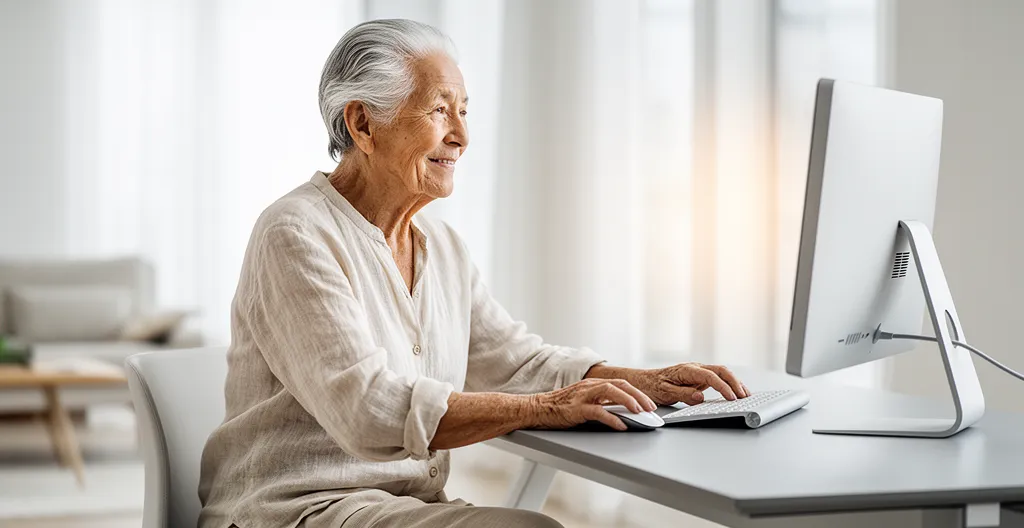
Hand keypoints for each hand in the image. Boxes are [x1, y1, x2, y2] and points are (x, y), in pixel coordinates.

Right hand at [531, 378, 657, 430]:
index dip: (637, 393)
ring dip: (629, 401)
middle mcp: (590, 386)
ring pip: (611, 392)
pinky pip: (598, 411)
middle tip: (650, 409)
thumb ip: (600, 402)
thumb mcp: (583, 400)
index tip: (649, 404)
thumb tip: (621, 410)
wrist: (536, 409)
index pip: (621, 383)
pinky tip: (621, 425)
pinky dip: (612, 418)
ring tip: (639, 412)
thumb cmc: (559, 407)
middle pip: (620, 385)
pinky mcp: (576, 408)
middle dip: (639, 396)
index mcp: (593, 383)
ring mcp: (583, 396)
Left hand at [629, 363, 749, 405]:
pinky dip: (729, 384)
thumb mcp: (664, 392)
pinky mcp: (700, 377)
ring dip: (735, 382)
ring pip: (722, 373)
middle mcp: (695, 368)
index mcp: (687, 370)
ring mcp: (699, 371)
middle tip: (744, 396)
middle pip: (721, 370)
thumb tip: (700, 397)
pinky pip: (718, 378)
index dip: (722, 387)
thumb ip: (683, 394)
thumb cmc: (653, 386)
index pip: (710, 376)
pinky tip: (736, 393)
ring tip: (746, 395)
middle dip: (734, 382)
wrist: (645, 381)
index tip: (731, 397)